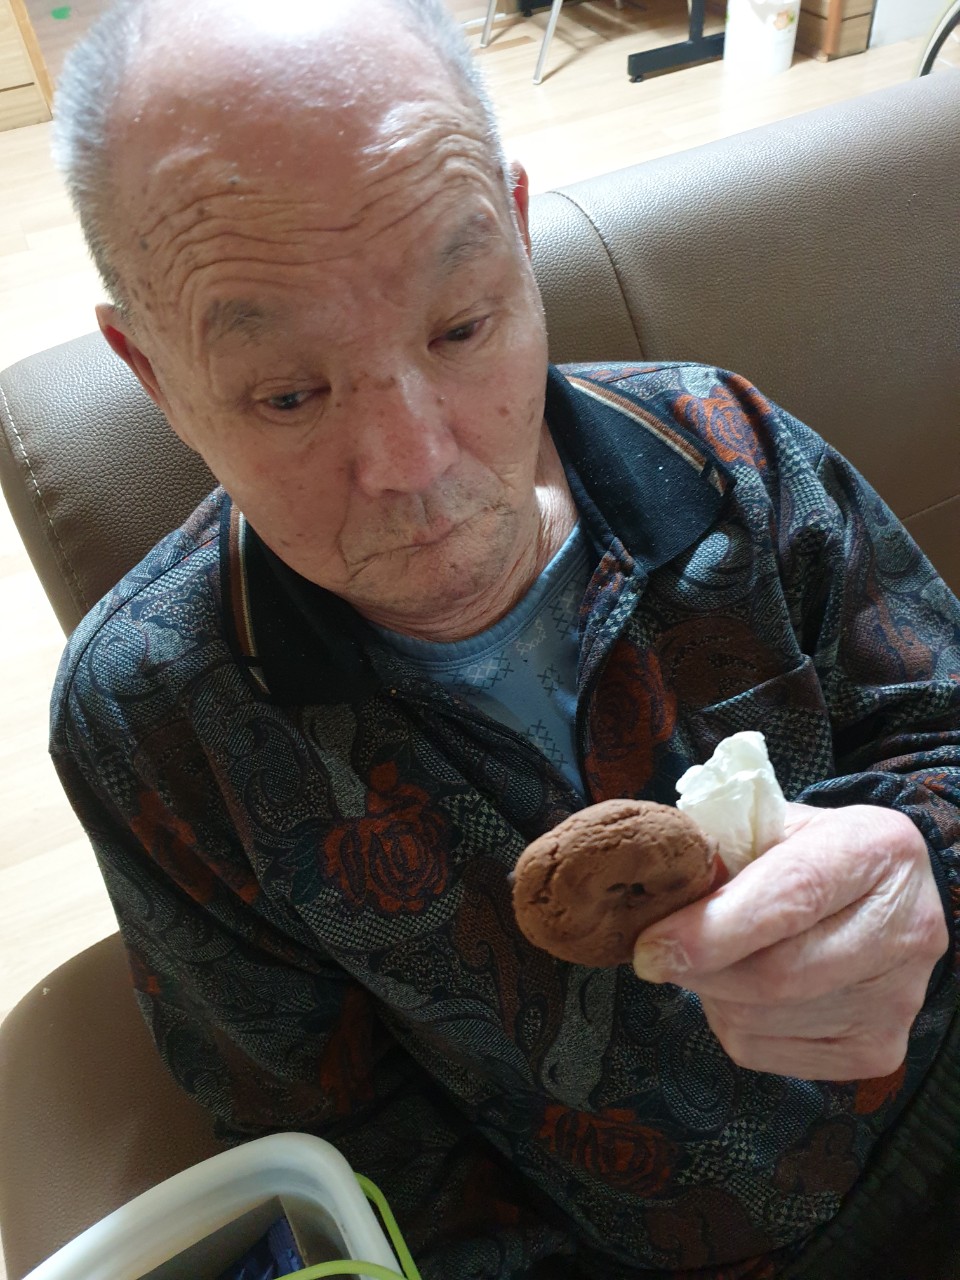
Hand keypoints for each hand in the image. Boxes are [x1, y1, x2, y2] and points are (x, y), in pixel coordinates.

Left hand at [632, 802, 948, 1079]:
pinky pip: (769, 1051)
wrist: (878, 893)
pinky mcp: (877, 1050)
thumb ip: (720, 851)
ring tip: (716, 958)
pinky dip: (734, 1023)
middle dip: (699, 968)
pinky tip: (745, 990)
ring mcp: (899, 1000)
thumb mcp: (770, 826)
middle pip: (777, 974)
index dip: (712, 929)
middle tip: (658, 954)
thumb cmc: (809, 852)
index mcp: (878, 849)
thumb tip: (664, 896)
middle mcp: (907, 929)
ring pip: (762, 1019)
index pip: (791, 897)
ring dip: (713, 994)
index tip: (651, 946)